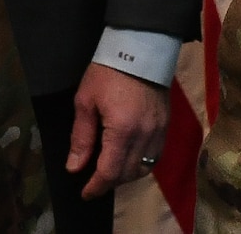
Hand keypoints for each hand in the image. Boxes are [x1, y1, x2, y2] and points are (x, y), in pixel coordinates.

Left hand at [67, 62, 169, 198]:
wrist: (141, 47)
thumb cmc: (108, 71)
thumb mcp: (86, 101)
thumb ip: (81, 137)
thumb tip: (75, 167)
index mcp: (122, 130)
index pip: (109, 172)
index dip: (96, 186)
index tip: (85, 193)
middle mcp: (144, 135)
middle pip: (127, 174)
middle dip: (109, 182)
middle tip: (94, 181)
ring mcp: (158, 131)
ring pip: (144, 168)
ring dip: (126, 175)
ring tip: (110, 171)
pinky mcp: (166, 125)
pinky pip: (155, 155)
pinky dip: (141, 163)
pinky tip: (129, 157)